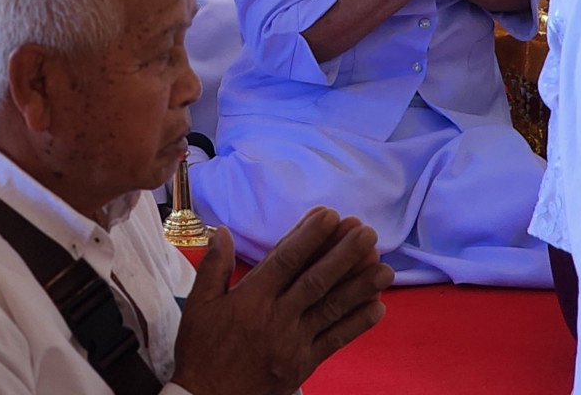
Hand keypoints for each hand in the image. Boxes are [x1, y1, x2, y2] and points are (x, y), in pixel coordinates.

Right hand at [171, 211, 390, 394]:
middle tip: (367, 232)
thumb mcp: (197, 305)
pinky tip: (378, 307)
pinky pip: (336, 340)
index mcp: (251, 298)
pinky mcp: (305, 364)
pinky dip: (357, 323)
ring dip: (360, 286)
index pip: (285, 260)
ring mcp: (295, 342)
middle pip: (316, 280)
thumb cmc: (201, 349)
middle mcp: (277, 317)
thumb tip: (222, 232)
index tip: (330, 216)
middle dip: (344, 254)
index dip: (309, 236)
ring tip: (384, 266)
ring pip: (332, 308)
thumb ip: (213, 267)